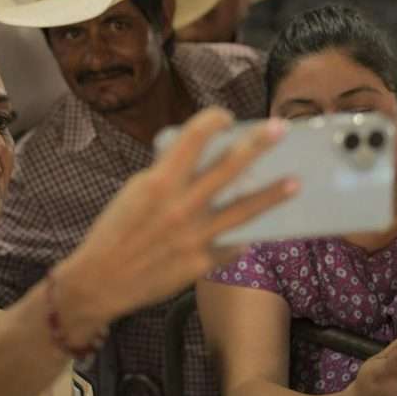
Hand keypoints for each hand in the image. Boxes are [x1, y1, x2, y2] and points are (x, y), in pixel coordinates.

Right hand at [58, 108, 298, 331]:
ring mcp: (194, 236)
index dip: (212, 120)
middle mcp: (181, 206)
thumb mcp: (135, 191)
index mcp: (159, 182)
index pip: (193, 138)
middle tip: (280, 128)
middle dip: (257, 145)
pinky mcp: (201, 263)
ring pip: (243, 210)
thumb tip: (194, 157)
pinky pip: (232, 246)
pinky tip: (253, 231)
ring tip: (295, 182)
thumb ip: (166, 174)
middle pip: (229, 168)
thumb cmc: (115, 231)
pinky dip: (241, 238)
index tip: (224, 115)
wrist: (102, 280)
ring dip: (271, 194)